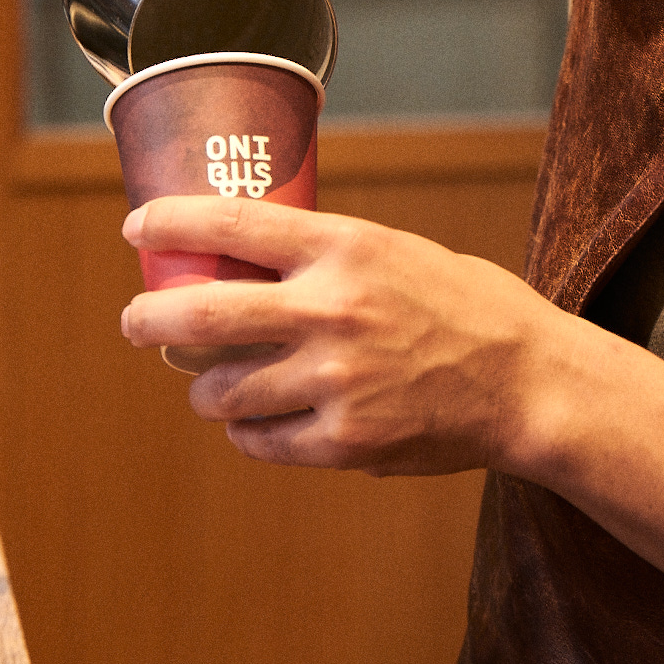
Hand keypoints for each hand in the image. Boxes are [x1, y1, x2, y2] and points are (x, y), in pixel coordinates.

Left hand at [119, 196, 663, 571]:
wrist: (527, 381)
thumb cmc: (464, 307)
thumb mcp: (396, 252)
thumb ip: (325, 257)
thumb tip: (241, 260)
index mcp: (345, 248)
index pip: (231, 223)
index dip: (170, 222)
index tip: (137, 227)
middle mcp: (331, 310)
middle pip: (200, 314)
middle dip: (149, 318)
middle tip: (136, 321)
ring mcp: (335, 381)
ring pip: (221, 391)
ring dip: (203, 389)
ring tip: (209, 385)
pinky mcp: (345, 441)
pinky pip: (261, 441)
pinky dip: (247, 432)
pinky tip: (254, 423)